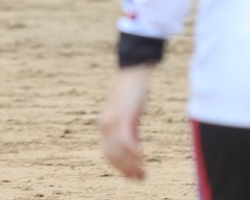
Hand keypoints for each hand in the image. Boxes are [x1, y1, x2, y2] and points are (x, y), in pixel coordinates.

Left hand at [99, 65, 153, 179]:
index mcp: (105, 125)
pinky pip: (126, 140)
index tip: (133, 176)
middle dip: (127, 170)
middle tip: (141, 178)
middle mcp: (105, 125)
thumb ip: (130, 132)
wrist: (132, 72)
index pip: (108, 153)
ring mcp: (113, 121)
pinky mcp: (123, 116)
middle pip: (113, 156)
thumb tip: (136, 150)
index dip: (120, 167)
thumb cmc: (132, 94)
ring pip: (119, 151)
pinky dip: (134, 152)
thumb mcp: (129, 116)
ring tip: (144, 173)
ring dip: (132, 165)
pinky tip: (143, 157)